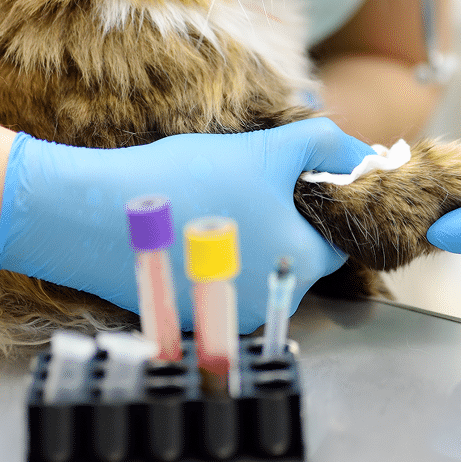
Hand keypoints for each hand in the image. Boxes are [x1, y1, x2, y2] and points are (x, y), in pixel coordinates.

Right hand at [0, 118, 375, 332]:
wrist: (96, 213)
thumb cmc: (189, 179)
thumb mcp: (265, 150)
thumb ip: (322, 146)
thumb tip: (364, 154)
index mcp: (297, 265)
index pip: (335, 241)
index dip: (320, 204)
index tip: (292, 180)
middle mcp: (269, 301)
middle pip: (294, 254)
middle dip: (280, 218)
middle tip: (246, 181)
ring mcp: (226, 314)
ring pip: (257, 265)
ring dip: (246, 234)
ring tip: (213, 199)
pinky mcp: (190, 315)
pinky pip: (219, 279)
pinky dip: (212, 254)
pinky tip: (187, 223)